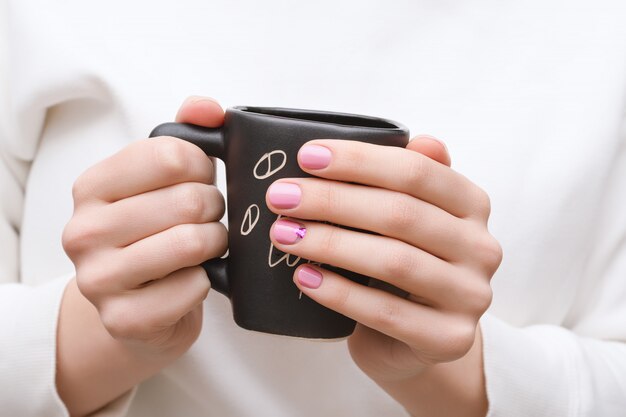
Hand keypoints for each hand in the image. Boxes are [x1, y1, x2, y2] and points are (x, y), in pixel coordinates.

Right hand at [62, 96, 226, 355]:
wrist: (134, 307)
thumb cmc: (151, 236)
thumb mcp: (159, 183)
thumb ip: (185, 136)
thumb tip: (207, 107)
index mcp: (92, 186)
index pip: (170, 155)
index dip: (203, 167)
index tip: (201, 179)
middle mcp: (84, 230)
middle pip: (188, 200)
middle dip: (213, 208)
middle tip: (206, 218)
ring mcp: (99, 279)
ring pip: (192, 242)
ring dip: (214, 243)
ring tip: (205, 245)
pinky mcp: (123, 319)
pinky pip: (194, 287)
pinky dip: (207, 282)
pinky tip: (191, 279)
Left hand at [265, 137, 500, 384]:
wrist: (412, 341)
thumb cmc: (402, 268)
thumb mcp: (409, 218)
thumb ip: (411, 180)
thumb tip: (417, 137)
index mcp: (471, 205)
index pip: (416, 171)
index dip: (359, 160)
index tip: (305, 157)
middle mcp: (481, 247)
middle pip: (400, 213)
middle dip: (332, 201)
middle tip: (281, 197)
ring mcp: (470, 296)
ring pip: (394, 261)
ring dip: (330, 244)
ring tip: (283, 235)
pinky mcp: (449, 339)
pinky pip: (386, 312)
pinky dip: (339, 293)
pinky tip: (304, 278)